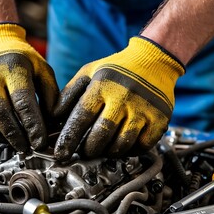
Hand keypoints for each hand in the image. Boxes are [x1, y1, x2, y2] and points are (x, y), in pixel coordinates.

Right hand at [0, 23, 57, 151]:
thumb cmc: (22, 59)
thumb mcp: (43, 70)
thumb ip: (51, 95)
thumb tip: (53, 123)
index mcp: (14, 67)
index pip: (23, 101)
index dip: (32, 125)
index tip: (40, 141)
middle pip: (0, 112)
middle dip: (15, 135)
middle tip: (27, 148)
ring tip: (14, 142)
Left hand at [54, 37, 184, 159]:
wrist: (154, 60)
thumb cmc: (116, 69)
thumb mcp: (89, 72)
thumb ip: (70, 93)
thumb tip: (54, 117)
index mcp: (103, 85)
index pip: (81, 117)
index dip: (68, 138)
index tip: (61, 152)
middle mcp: (124, 97)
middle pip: (101, 134)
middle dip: (88, 149)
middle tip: (84, 152)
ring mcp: (144, 109)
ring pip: (122, 143)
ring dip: (108, 152)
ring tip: (102, 149)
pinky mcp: (159, 119)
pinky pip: (142, 145)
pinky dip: (130, 151)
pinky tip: (123, 145)